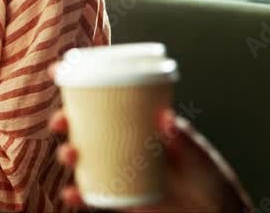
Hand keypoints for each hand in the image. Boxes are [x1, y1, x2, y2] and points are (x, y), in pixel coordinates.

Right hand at [48, 94, 250, 211]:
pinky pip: (92, 195)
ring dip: (69, 153)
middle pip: (86, 127)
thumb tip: (165, 117)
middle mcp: (125, 144)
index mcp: (141, 124)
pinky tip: (70, 193)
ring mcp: (121, 170)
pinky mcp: (121, 198)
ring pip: (85, 157)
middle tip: (60, 122)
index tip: (59, 71)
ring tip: (70, 155)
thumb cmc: (210, 178)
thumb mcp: (199, 155)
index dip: (80, 85)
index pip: (108, 99)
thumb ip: (183, 140)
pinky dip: (78, 195)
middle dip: (65, 120)